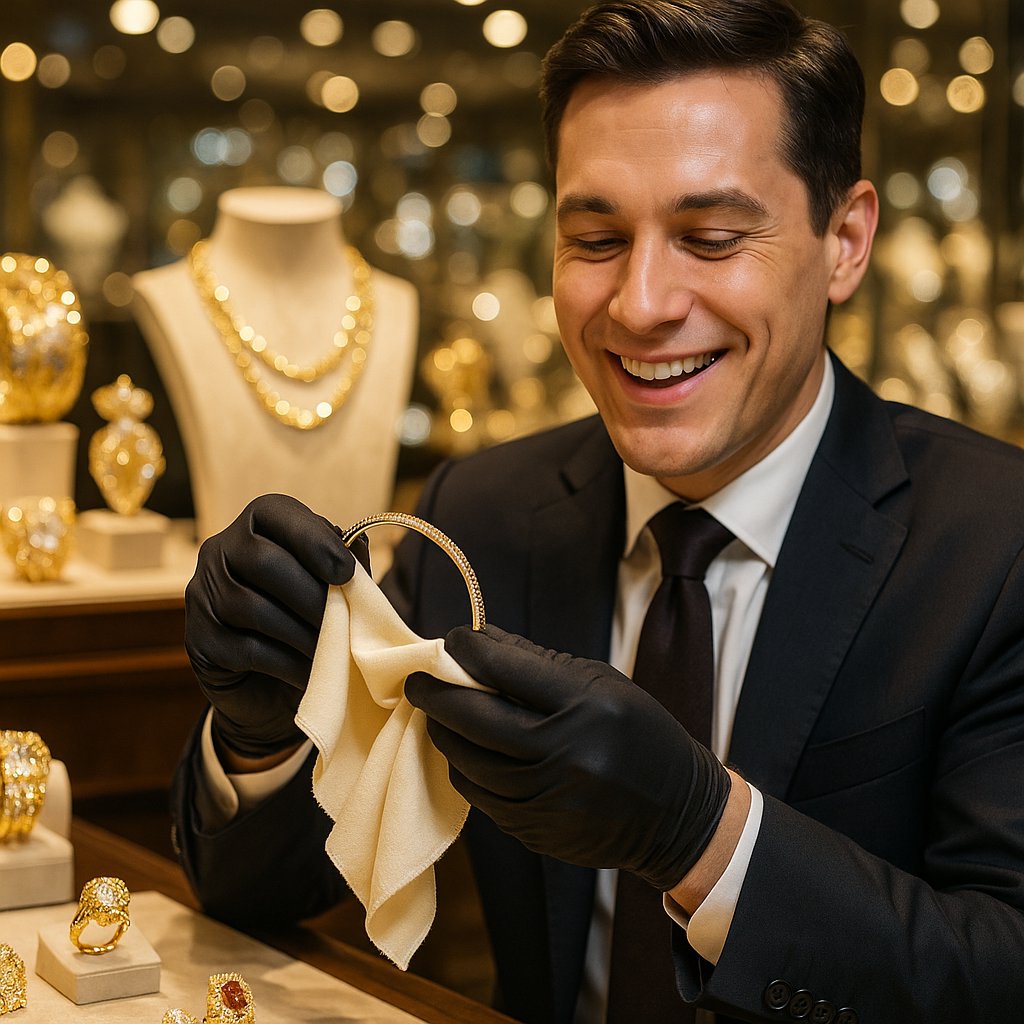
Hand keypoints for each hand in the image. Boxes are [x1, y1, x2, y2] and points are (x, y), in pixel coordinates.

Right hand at [185, 493, 363, 760]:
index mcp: (255, 525)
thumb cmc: (308, 620)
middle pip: (261, 560)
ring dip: (301, 632)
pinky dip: (288, 662)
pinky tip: (311, 671)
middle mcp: (219, 551)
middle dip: (310, 593)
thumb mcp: (334, 589)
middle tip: (343, 619)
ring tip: (333, 649)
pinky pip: (246, 649)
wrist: (272, 686)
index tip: (347, 572)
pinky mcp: (200, 642)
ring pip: (251, 608)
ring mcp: (202, 596)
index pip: (275, 512)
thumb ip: (346, 565)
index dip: (313, 539)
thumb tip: (357, 544)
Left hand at [405, 625, 730, 890]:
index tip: (453, 639)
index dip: (468, 649)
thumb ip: (538, 662)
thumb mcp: (603, 683)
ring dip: (444, 733)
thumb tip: (480, 641)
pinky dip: (465, 769)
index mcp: (586, 705)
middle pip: (475, 718)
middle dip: (435, 694)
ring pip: (469, 761)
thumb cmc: (639, 734)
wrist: (678, 815)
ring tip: (437, 715)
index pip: (505, 668)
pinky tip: (465, 752)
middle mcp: (564, 753)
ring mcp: (547, 798)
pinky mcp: (536, 831)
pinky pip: (480, 796)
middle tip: (416, 680)